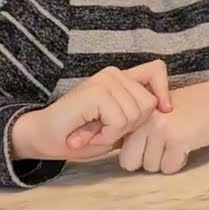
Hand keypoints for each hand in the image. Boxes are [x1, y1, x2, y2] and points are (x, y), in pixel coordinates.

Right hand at [11, 60, 170, 161]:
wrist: (42, 138)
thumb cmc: (80, 135)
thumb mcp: (117, 126)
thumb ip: (137, 114)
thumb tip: (167, 109)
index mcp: (121, 78)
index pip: (156, 70)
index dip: (163, 91)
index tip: (163, 110)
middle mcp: (114, 74)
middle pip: (149, 103)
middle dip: (131, 127)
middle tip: (104, 131)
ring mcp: (105, 80)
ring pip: (136, 114)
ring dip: (116, 133)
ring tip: (94, 132)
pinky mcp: (96, 91)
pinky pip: (120, 120)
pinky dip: (108, 135)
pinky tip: (89, 134)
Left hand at [117, 78, 208, 174]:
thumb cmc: (190, 109)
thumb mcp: (158, 113)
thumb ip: (137, 130)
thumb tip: (115, 153)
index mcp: (136, 113)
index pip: (120, 149)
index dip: (137, 152)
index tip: (153, 142)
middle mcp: (143, 120)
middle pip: (130, 162)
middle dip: (148, 160)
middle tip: (165, 144)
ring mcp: (159, 129)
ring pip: (151, 167)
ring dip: (166, 160)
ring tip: (179, 140)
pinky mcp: (177, 139)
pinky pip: (169, 167)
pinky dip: (180, 161)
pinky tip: (188, 144)